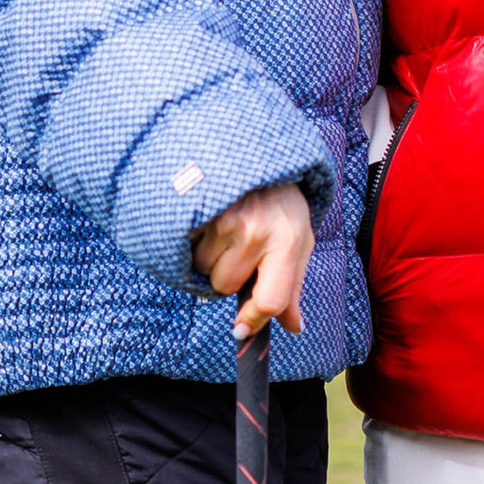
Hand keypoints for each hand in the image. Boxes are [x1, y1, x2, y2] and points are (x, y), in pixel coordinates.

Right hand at [191, 178, 313, 339]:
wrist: (258, 154)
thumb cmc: (280, 204)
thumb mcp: (297, 241)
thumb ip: (291, 287)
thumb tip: (294, 327)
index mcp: (289, 242)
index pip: (270, 301)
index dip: (253, 320)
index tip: (241, 330)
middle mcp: (257, 230)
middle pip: (225, 286)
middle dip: (228, 274)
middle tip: (240, 246)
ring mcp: (224, 217)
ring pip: (202, 268)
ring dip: (210, 257)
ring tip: (225, 228)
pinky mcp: (198, 206)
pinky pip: (186, 248)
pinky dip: (194, 240)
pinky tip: (209, 220)